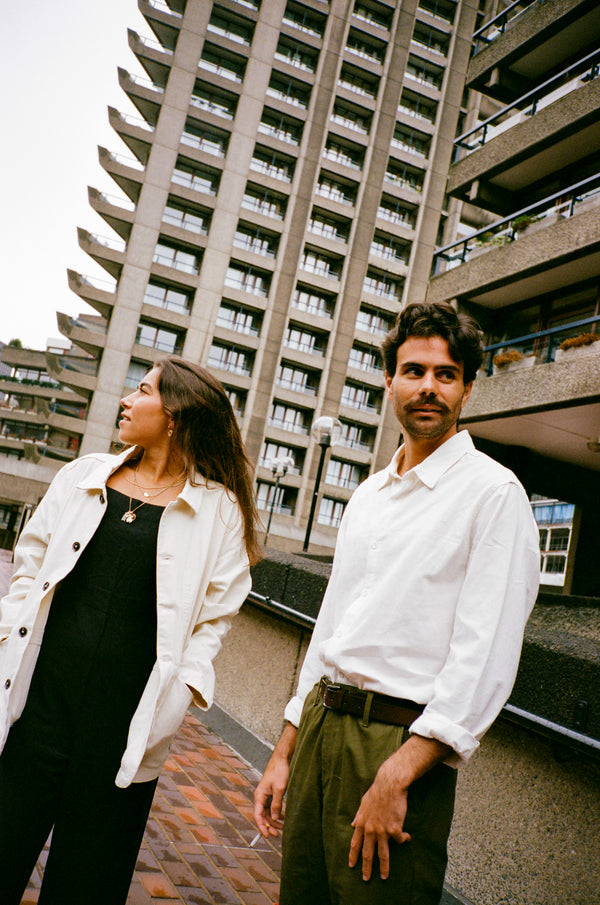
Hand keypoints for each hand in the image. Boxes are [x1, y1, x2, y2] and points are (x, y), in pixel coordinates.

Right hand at [253, 723, 296, 838]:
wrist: (283, 758)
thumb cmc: (280, 771)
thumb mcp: (280, 789)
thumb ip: (276, 804)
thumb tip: (275, 818)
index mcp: (259, 795)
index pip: (258, 815)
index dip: (261, 827)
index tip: (267, 836)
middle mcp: (261, 796)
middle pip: (263, 815)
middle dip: (270, 826)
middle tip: (278, 834)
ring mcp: (266, 795)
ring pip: (269, 812)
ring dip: (275, 820)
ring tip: (283, 827)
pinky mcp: (272, 793)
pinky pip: (273, 806)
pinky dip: (278, 813)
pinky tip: (285, 817)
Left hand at [348, 756, 410, 880]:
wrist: (390, 785)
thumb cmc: (377, 792)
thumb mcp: (363, 803)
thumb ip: (358, 815)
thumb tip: (352, 824)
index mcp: (361, 822)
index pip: (355, 843)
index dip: (353, 855)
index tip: (352, 865)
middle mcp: (370, 829)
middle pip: (367, 852)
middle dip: (366, 867)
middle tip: (366, 878)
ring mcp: (382, 830)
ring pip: (383, 853)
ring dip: (383, 866)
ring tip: (384, 876)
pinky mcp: (394, 828)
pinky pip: (399, 840)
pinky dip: (404, 840)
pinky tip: (407, 837)